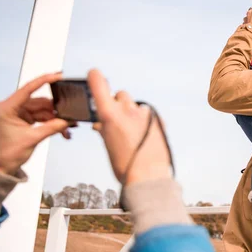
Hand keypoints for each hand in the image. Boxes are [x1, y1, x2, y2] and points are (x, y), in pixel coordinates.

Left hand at [0, 73, 73, 174]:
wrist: (2, 167)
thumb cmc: (8, 153)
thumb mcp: (32, 139)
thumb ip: (51, 128)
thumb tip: (68, 121)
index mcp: (7, 108)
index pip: (28, 89)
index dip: (44, 81)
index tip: (58, 76)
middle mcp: (13, 108)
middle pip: (40, 101)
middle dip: (56, 108)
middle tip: (71, 112)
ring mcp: (19, 114)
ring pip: (43, 110)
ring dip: (56, 118)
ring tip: (69, 126)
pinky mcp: (25, 120)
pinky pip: (42, 117)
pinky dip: (52, 123)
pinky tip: (63, 130)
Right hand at [88, 69, 171, 185]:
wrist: (148, 176)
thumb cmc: (125, 165)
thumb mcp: (108, 146)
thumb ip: (104, 129)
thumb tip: (100, 124)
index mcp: (109, 114)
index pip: (99, 83)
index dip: (95, 77)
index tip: (94, 75)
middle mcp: (127, 109)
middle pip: (120, 94)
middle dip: (117, 103)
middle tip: (117, 119)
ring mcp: (144, 113)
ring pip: (134, 104)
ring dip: (131, 112)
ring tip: (132, 131)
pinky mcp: (157, 119)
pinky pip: (147, 113)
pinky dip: (143, 120)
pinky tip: (143, 135)